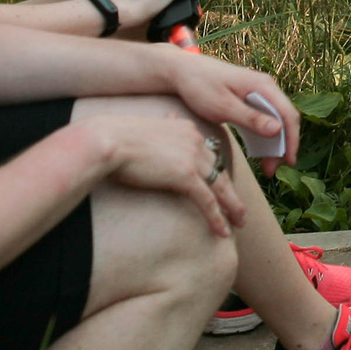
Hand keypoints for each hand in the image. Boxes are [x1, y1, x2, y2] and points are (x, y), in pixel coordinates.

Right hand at [92, 112, 247, 235]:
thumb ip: (163, 128)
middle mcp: (196, 141)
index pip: (209, 154)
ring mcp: (193, 158)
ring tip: (239, 223)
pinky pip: (208, 201)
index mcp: (187, 129)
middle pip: (219, 170)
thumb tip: (169, 118)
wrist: (110, 140)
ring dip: (232, 208)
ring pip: (220, 188)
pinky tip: (223, 231)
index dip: (216, 173)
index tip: (222, 186)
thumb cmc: (118, 136)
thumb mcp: (146, 128)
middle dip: (231, 191)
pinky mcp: (186, 175)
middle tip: (239, 209)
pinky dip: (217, 218)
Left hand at [166, 52, 301, 175]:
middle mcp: (265, 87)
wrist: (181, 71)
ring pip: (274, 120)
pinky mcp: (248, 98)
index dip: (291, 140)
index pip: (288, 114)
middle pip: (284, 118)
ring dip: (273, 143)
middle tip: (271, 170)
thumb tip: (278, 129)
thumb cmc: (200, 86)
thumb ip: (251, 118)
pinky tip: (258, 151)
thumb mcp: (224, 106)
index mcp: (263, 86)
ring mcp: (258, 92)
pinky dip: (263, 136)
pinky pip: (263, 119)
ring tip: (266, 166)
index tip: (288, 162)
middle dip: (282, 146)